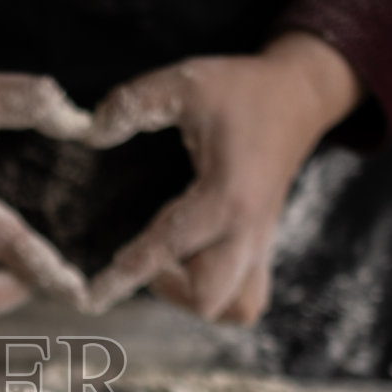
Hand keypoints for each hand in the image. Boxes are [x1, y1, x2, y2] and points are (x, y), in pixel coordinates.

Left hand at [83, 32, 363, 321]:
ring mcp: (261, 242)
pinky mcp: (264, 245)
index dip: (127, 274)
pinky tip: (195, 262)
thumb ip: (135, 102)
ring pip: (236, 309)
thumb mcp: (185, 82)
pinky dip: (220, 296)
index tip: (92, 297)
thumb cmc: (240, 89)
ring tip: (173, 264)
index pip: (169, 246)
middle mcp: (247, 230)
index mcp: (226, 195)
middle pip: (209, 299)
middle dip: (169, 290)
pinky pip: (248, 297)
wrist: (299, 96)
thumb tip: (92, 129)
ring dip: (199, 299)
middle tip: (146, 259)